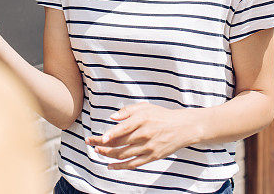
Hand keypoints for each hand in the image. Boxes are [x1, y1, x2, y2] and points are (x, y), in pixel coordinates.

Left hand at [84, 102, 202, 170]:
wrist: (182, 127)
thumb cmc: (161, 115)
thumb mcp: (145, 107)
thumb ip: (127, 111)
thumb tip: (112, 117)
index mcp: (142, 120)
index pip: (123, 129)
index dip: (111, 135)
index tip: (101, 139)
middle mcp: (144, 134)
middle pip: (120, 143)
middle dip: (103, 144)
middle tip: (90, 142)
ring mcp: (148, 147)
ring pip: (124, 155)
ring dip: (109, 155)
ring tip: (98, 151)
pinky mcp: (152, 157)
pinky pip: (133, 164)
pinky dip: (120, 166)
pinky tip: (110, 166)